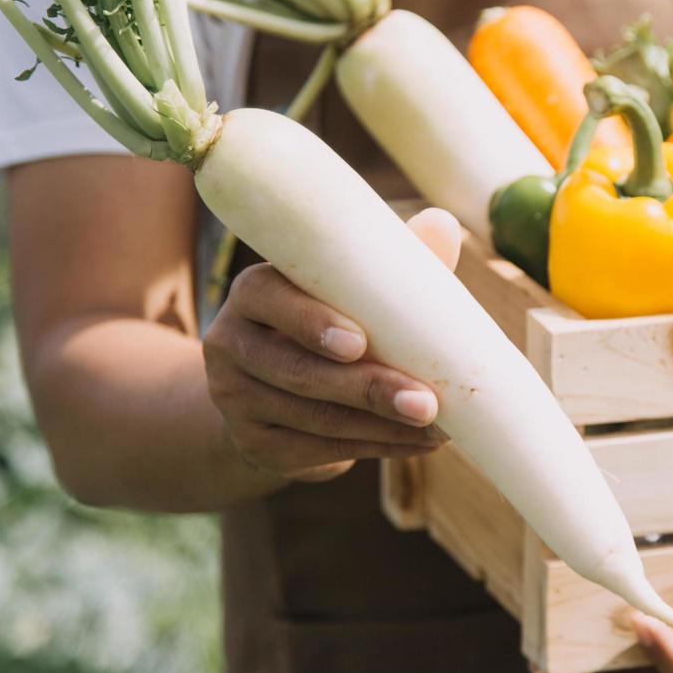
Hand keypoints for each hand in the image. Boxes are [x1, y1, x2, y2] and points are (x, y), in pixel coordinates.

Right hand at [202, 208, 463, 481]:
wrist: (272, 396)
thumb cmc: (330, 322)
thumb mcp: (350, 291)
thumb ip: (388, 263)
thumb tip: (442, 222)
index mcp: (254, 293)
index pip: (270, 299)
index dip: (312, 321)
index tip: (359, 341)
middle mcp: (230, 343)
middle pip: (298, 369)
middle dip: (369, 388)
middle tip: (427, 402)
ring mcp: (235, 399)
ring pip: (314, 416)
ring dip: (384, 425)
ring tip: (440, 427)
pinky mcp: (254, 444)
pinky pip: (320, 450)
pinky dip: (379, 447)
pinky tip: (420, 444)